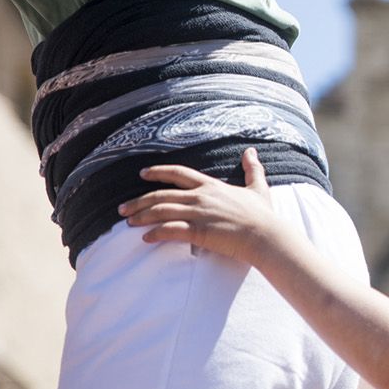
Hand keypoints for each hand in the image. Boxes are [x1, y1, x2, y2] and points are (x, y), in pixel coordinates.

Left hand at [121, 148, 282, 265]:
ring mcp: (198, 214)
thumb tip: (251, 151)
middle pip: (161, 195)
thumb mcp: (259, 187)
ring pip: (161, 211)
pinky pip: (169, 230)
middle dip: (139, 201)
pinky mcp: (198, 232)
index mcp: (211, 186)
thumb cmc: (263, 215)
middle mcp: (201, 197)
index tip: (142, 174)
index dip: (158, 172)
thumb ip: (252, 169)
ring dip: (142, 217)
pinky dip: (154, 233)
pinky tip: (145, 238)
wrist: (266, 235)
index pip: (179, 173)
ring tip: (128, 223)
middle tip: (123, 208)